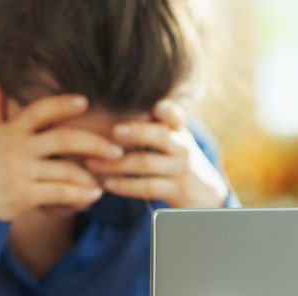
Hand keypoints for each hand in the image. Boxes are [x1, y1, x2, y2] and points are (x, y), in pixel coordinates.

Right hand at [0, 54, 122, 221]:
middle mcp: (17, 148)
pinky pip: (60, 194)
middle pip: (63, 139)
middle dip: (95, 143)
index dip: (62, 104)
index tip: (85, 101)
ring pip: (66, 170)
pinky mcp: (24, 196)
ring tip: (105, 178)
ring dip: (90, 175)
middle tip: (117, 150)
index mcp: (12, 130)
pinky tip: (93, 195)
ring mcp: (21, 172)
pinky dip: (80, 195)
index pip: (40, 110)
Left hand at [87, 101, 228, 208]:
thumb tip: (113, 101)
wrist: (206, 193)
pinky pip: (148, 187)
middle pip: (160, 135)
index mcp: (178, 130)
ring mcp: (181, 169)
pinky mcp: (177, 191)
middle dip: (137, 132)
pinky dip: (125, 185)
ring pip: (147, 163)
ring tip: (91, 163)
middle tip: (113, 130)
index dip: (167, 110)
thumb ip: (151, 125)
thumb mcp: (172, 140)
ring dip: (116, 164)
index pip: (174, 115)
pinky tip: (107, 184)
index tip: (155, 105)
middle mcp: (182, 147)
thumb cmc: (177, 161)